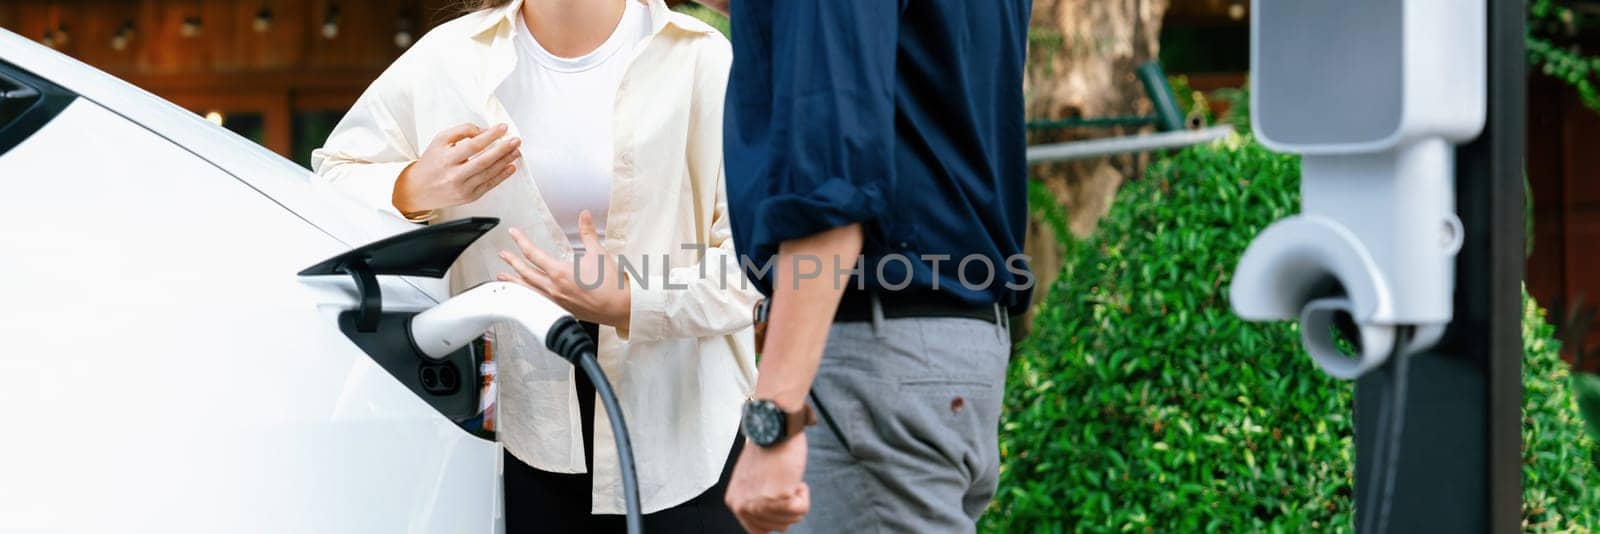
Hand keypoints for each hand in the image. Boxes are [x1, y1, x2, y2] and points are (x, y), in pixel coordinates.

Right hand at [393, 123, 521, 215]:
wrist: (418, 189)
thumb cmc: (431, 163)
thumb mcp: (440, 140)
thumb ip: (462, 131)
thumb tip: (484, 131)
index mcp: (446, 159)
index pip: (473, 145)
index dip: (490, 136)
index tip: (503, 128)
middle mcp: (454, 175)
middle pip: (484, 161)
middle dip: (503, 149)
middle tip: (515, 140)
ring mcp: (463, 188)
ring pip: (489, 173)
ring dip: (505, 161)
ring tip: (516, 151)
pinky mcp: (469, 197)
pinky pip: (489, 185)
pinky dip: (502, 176)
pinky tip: (510, 167)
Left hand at [497, 210, 631, 328]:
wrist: (620, 307)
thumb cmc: (611, 284)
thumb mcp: (598, 253)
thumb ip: (588, 233)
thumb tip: (584, 216)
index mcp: (560, 273)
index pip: (533, 254)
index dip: (521, 242)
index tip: (513, 234)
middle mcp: (554, 288)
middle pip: (526, 273)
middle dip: (512, 262)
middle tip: (502, 255)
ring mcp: (557, 301)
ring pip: (528, 290)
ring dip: (514, 282)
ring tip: (502, 278)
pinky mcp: (562, 310)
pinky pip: (538, 301)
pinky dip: (527, 295)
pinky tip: (525, 294)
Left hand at [725, 433, 809, 532]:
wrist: (774, 427)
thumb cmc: (768, 446)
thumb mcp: (752, 480)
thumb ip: (757, 500)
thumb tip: (772, 515)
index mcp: (735, 502)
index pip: (759, 530)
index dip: (776, 514)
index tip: (779, 496)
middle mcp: (743, 506)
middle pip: (778, 527)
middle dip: (789, 506)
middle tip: (783, 481)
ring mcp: (759, 504)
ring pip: (792, 520)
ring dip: (797, 498)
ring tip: (787, 477)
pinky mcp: (777, 498)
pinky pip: (801, 510)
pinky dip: (804, 495)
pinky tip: (793, 478)